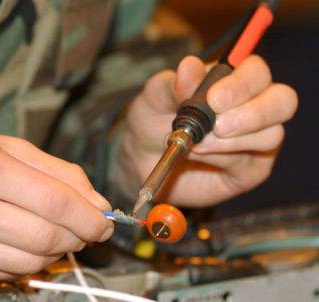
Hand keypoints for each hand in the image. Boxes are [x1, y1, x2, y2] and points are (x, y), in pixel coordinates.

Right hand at [0, 129, 112, 282]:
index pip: (54, 201)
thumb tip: (98, 202)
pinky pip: (9, 273)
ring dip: (58, 251)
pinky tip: (28, 241)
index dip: (89, 217)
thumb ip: (59, 172)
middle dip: (79, 236)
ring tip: (58, 232)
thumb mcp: (9, 147)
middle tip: (87, 227)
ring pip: (32, 262)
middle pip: (46, 236)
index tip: (105, 221)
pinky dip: (31, 261)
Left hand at [118, 55, 297, 206]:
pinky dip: (224, 159)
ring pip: (271, 135)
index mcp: (233, 80)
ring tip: (197, 144)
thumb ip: (172, 84)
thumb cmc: (152, 121)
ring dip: (232, 142)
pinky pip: (252, 164)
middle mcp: (253, 106)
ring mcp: (256, 139)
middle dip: (252, 114)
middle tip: (217, 126)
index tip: (214, 99)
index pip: (257, 72)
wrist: (142, 159)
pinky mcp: (250, 169)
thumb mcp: (154, 98)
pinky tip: (200, 156)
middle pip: (282, 101)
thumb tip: (190, 66)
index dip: (242, 84)